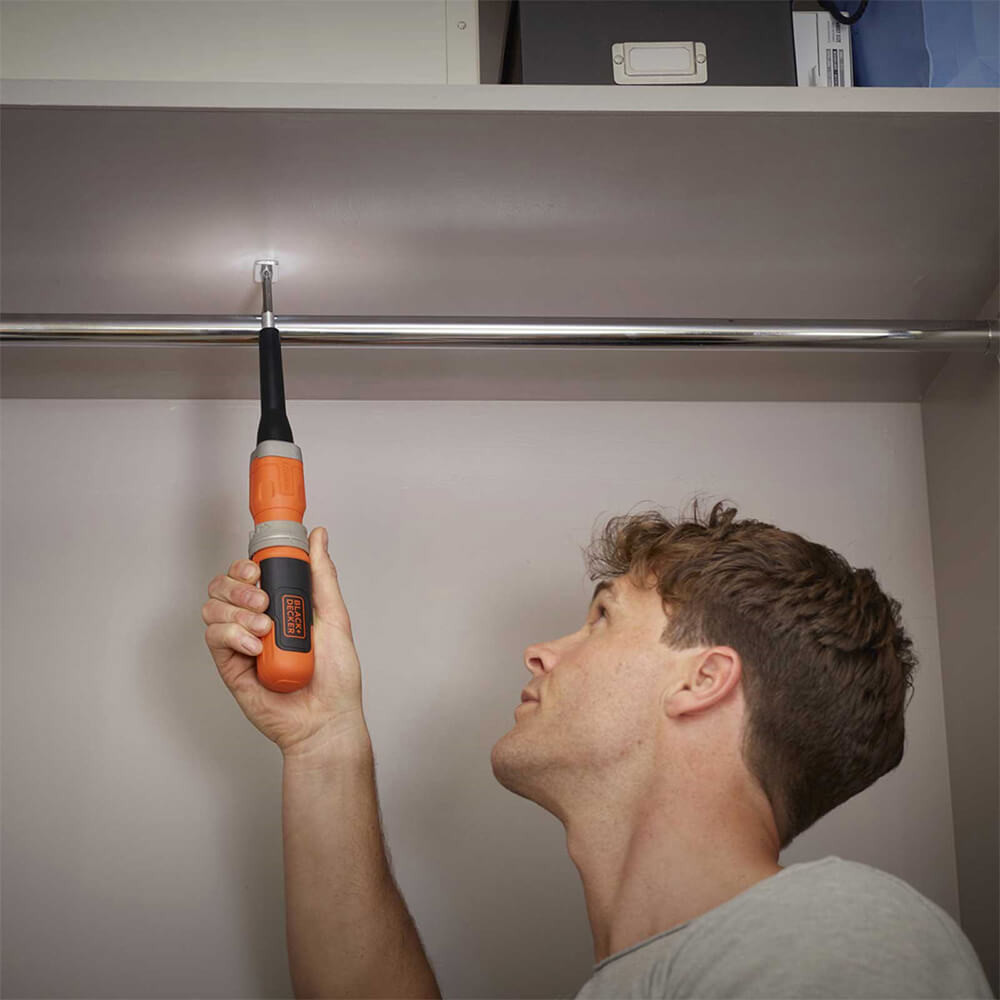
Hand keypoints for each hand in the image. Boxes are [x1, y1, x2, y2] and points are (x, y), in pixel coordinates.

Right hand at [202, 526, 368, 757]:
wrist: (327, 717)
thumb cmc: (335, 675)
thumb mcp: (334, 616)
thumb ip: (322, 575)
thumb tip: (319, 536)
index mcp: (277, 606)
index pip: (246, 573)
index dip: (244, 566)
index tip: (258, 569)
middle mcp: (254, 621)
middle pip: (222, 586)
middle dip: (238, 586)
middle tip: (262, 600)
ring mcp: (240, 643)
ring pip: (212, 608)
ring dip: (237, 612)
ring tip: (265, 630)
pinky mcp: (229, 666)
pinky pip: (214, 638)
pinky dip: (232, 635)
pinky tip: (255, 647)